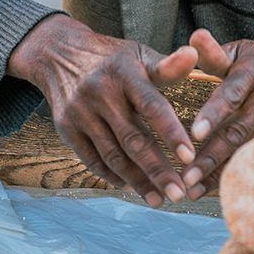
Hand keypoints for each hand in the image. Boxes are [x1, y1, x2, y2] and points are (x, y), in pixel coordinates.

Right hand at [7, 14, 198, 206]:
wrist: (58, 55)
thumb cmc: (112, 59)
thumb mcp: (139, 54)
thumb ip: (168, 65)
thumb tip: (195, 55)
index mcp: (124, 73)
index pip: (152, 106)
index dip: (171, 133)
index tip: (190, 157)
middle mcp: (99, 93)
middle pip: (133, 140)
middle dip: (158, 170)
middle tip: (179, 194)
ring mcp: (80, 113)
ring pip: (113, 155)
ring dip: (138, 181)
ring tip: (159, 199)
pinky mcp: (66, 129)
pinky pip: (93, 159)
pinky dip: (113, 176)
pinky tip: (132, 187)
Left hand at [180, 29, 253, 196]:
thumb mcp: (241, 50)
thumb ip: (214, 53)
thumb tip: (194, 38)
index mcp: (253, 71)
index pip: (232, 93)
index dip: (214, 113)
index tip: (194, 133)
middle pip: (238, 130)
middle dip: (211, 157)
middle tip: (187, 178)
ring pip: (249, 150)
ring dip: (221, 172)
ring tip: (195, 190)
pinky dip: (241, 172)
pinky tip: (220, 188)